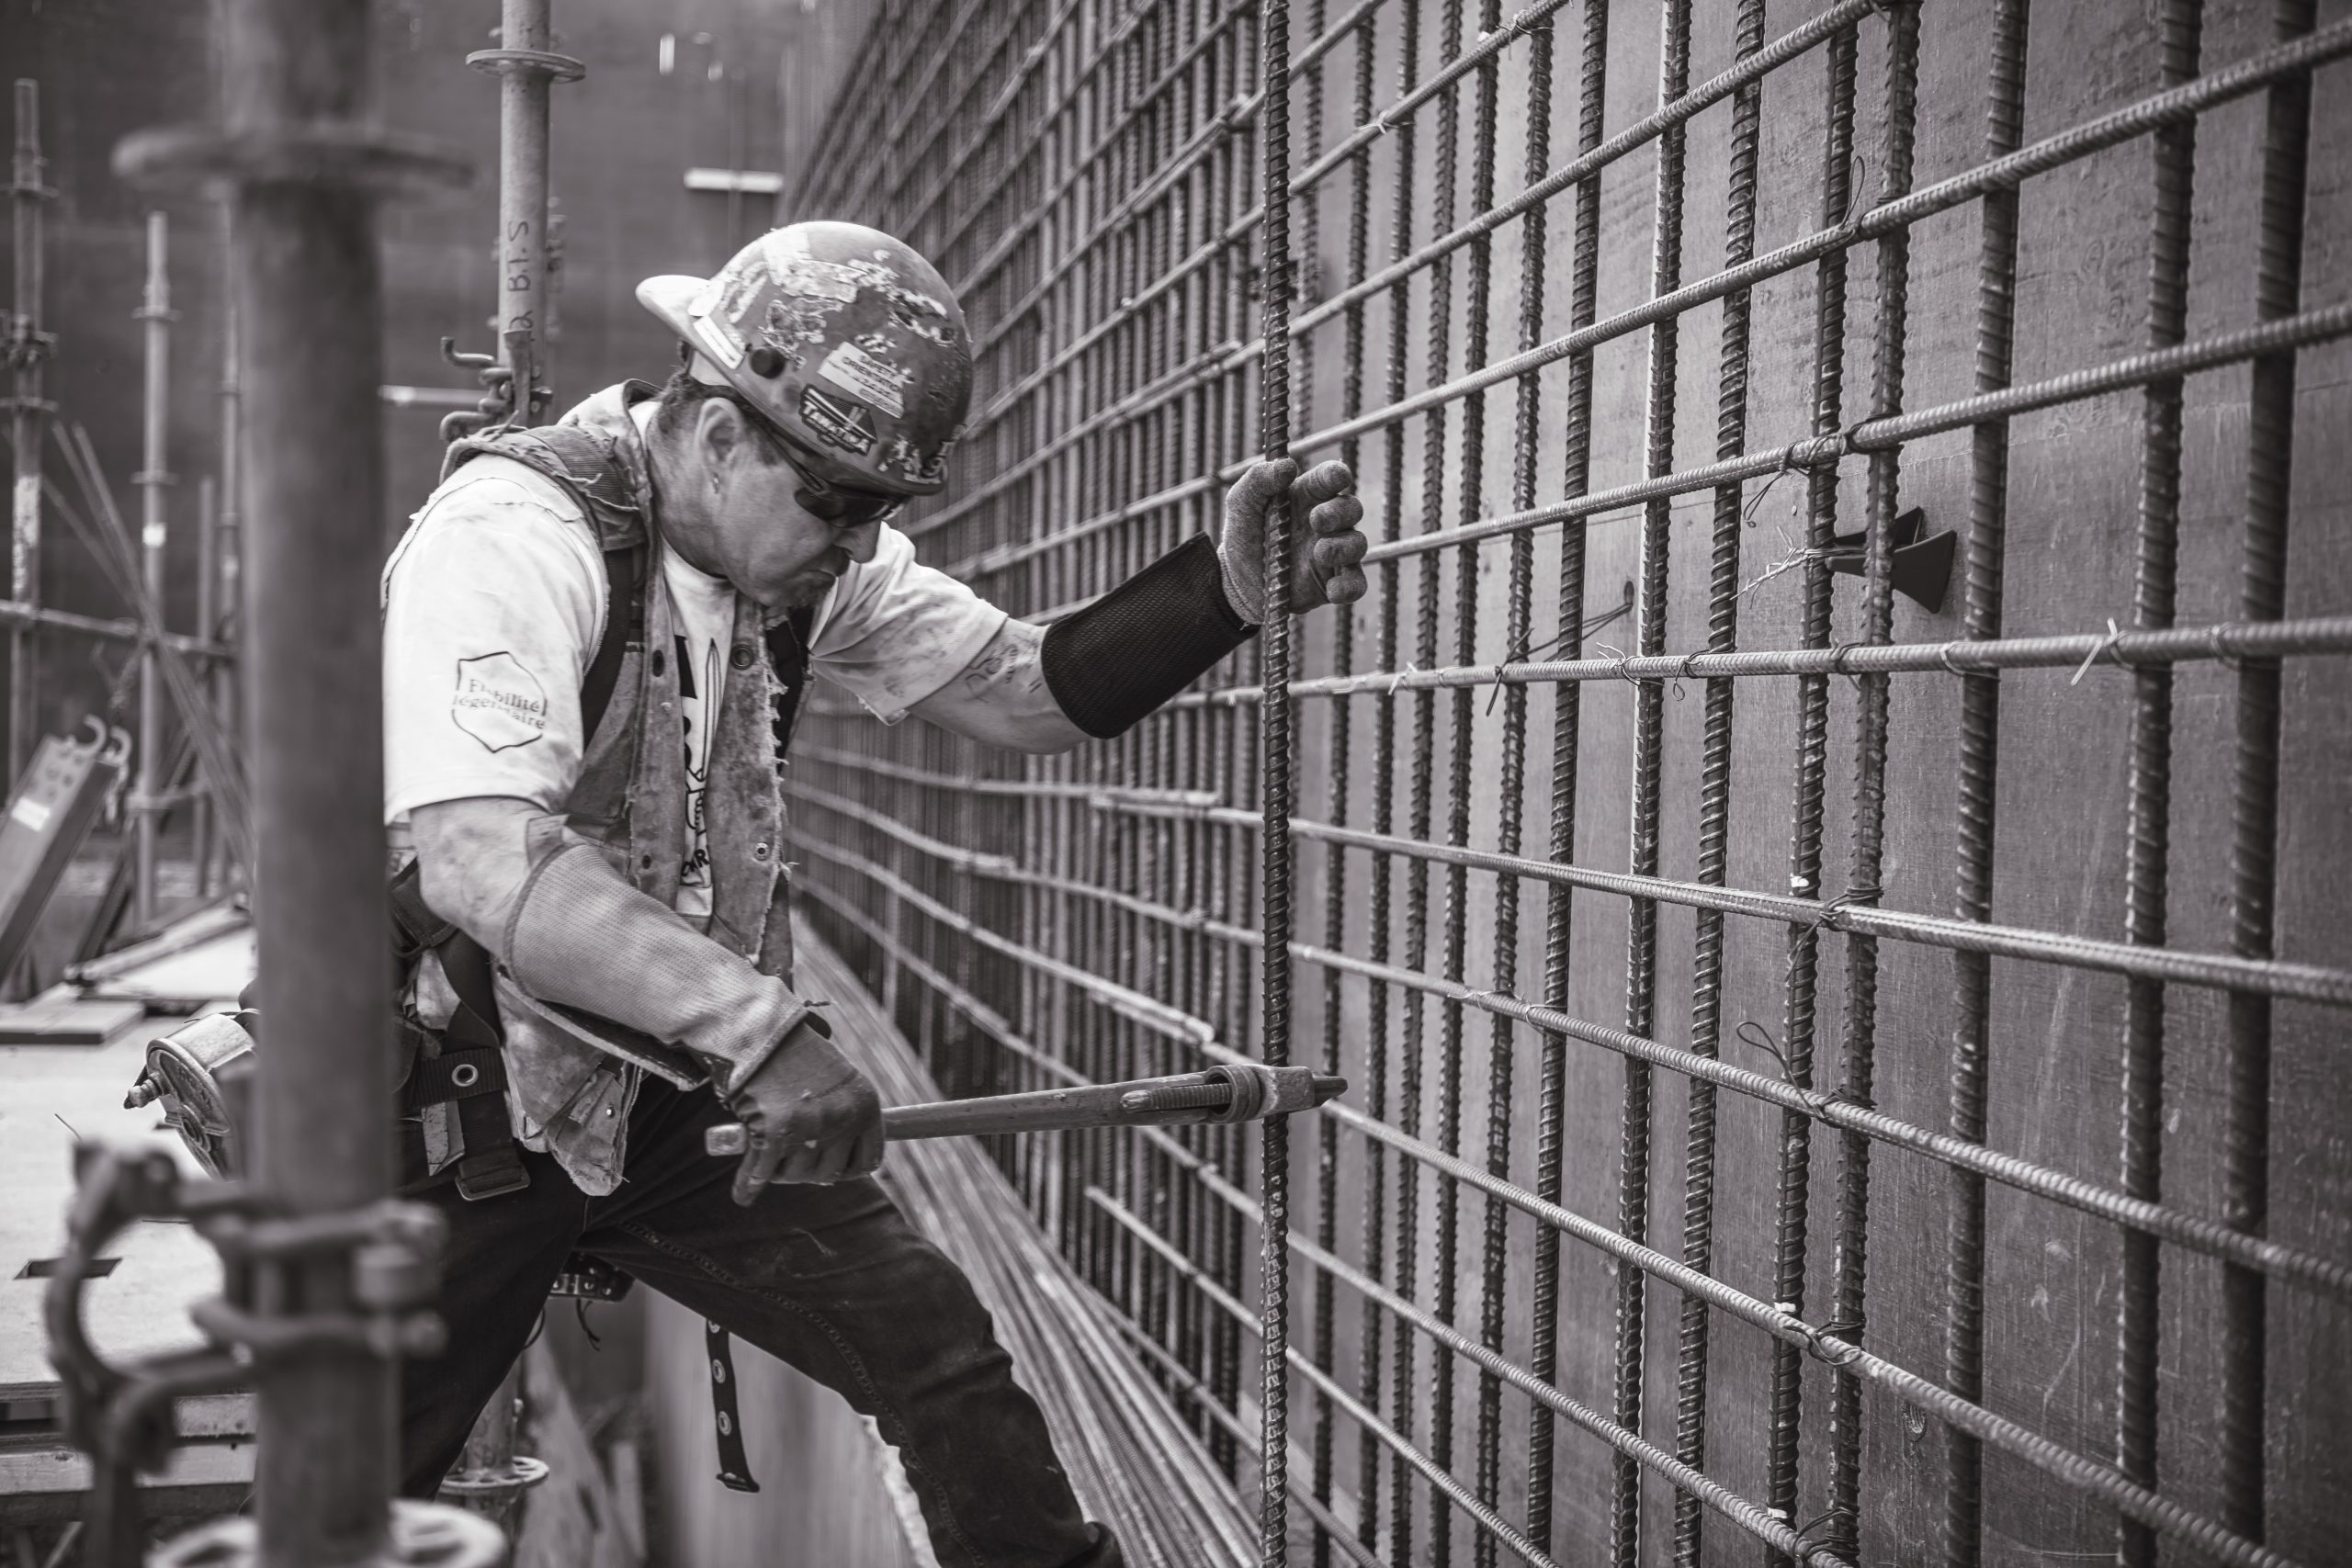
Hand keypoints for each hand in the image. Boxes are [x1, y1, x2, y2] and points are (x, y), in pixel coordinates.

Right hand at [723, 1019, 883, 1202]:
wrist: (761, 1033)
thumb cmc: (796, 1058)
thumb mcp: (836, 1082)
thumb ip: (841, 1119)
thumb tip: (833, 1170)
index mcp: (866, 1105)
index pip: (868, 1161)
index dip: (846, 1169)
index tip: (831, 1168)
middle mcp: (843, 1118)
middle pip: (828, 1173)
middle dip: (806, 1172)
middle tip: (789, 1159)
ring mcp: (810, 1126)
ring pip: (795, 1174)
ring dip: (778, 1171)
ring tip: (768, 1149)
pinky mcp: (773, 1131)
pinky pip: (761, 1172)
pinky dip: (748, 1184)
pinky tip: (744, 1194)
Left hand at [1215, 458, 1367, 623]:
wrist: (1237, 585)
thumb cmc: (1243, 537)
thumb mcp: (1241, 504)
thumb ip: (1258, 480)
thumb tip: (1287, 465)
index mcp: (1307, 496)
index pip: (1331, 478)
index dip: (1337, 474)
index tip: (1337, 478)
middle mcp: (1325, 522)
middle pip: (1352, 508)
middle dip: (1340, 511)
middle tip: (1317, 520)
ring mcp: (1333, 552)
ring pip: (1358, 543)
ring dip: (1344, 547)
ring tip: (1319, 553)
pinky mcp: (1333, 582)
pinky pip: (1356, 583)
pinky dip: (1349, 586)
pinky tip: (1332, 590)